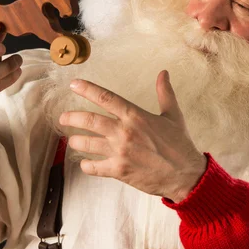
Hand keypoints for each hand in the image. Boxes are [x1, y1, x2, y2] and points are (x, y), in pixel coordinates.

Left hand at [59, 70, 206, 202]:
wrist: (185, 175)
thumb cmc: (179, 144)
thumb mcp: (173, 115)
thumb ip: (165, 93)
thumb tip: (164, 73)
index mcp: (135, 116)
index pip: (106, 98)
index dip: (87, 89)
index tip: (73, 84)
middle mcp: (124, 132)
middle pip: (89, 120)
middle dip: (71, 117)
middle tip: (63, 117)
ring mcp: (120, 152)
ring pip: (87, 144)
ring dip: (75, 141)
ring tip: (72, 139)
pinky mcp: (119, 171)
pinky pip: (94, 167)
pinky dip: (86, 165)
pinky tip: (85, 163)